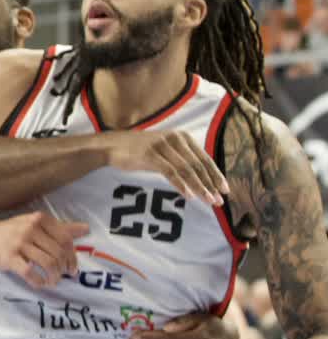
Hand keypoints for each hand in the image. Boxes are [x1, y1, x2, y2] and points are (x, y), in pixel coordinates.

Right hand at [0, 212, 88, 288]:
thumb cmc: (13, 231)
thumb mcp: (35, 224)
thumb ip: (61, 227)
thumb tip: (86, 229)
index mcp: (39, 219)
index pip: (65, 239)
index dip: (72, 257)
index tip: (71, 268)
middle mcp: (30, 228)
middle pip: (58, 253)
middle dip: (63, 268)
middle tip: (62, 275)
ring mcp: (19, 243)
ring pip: (48, 263)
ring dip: (53, 277)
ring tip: (52, 281)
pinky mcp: (9, 257)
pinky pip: (30, 273)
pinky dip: (38, 281)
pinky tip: (40, 283)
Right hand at [104, 130, 228, 205]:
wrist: (112, 146)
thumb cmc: (140, 150)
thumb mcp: (165, 150)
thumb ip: (182, 158)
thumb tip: (203, 177)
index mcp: (182, 137)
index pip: (204, 158)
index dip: (216, 175)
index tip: (225, 190)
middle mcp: (175, 139)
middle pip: (198, 165)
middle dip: (211, 184)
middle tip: (219, 201)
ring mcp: (162, 146)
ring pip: (187, 170)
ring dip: (200, 187)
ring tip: (208, 201)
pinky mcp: (150, 155)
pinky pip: (170, 172)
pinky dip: (181, 185)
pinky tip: (188, 195)